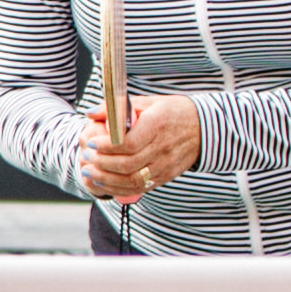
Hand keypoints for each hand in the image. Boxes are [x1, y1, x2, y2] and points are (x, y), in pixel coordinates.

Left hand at [75, 93, 203, 202]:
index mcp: (157, 124)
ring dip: (107, 180)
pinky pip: (141, 188)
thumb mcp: (147, 102)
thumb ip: (116, 107)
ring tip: (90, 173)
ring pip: (133, 180)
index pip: (129, 143)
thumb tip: (90, 113)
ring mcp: (165, 165)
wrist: (204, 127)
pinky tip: (105, 184)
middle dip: (102, 164)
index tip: (91, 143)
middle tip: (86, 158)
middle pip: (128, 164)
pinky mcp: (166, 176)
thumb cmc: (172, 111)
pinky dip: (120, 189)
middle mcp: (163, 147)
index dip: (106, 147)